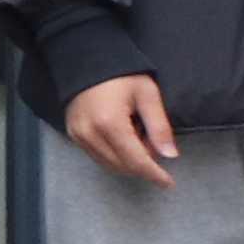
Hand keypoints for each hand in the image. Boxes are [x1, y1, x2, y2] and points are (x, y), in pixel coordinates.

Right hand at [64, 72, 182, 187]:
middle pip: (122, 166)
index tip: (168, 183)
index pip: (136, 161)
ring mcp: (78, 136)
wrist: (87, 61)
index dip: (154, 174)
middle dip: (143, 164)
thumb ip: (159, 127)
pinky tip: (123, 136)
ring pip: (109, 165)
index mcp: (110, 124)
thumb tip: (170, 155)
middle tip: (153, 142)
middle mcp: (90, 134)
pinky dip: (115, 155)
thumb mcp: (147, 95)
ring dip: (128, 160)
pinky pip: (98, 156)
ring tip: (138, 136)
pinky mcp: (73, 135)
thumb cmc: (121, 75)